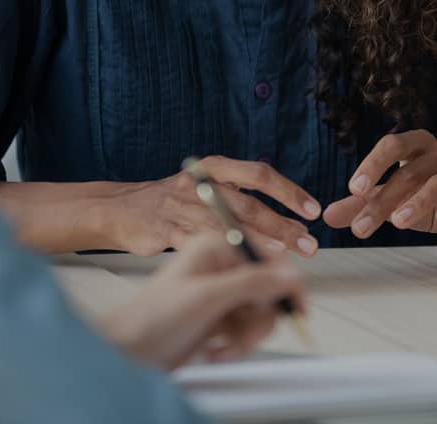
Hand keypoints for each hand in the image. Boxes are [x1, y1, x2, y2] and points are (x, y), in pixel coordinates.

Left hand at [98, 231, 304, 369]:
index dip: (284, 282)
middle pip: (267, 290)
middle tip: (245, 336)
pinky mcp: (218, 318)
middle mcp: (220, 266)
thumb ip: (251, 284)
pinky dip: (235, 346)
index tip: (295, 306)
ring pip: (259, 315)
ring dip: (245, 337)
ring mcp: (219, 293)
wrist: (128, 352)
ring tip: (223, 348)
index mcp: (216, 246)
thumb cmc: (152, 317)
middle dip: (258, 320)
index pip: (266, 256)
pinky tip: (215, 351)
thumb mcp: (207, 297)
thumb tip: (289, 274)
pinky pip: (246, 331)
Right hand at [109, 156, 320, 257]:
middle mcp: (200, 184)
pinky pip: (203, 247)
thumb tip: (288, 223)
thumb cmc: (175, 200)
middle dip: (282, 225)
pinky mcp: (168, 232)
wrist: (125, 209)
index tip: (311, 209)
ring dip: (261, 245)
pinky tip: (244, 270)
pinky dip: (226, 259)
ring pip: (229, 228)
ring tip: (286, 259)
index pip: (258, 174)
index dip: (287, 191)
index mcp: (213, 167)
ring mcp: (183, 208)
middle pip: (248, 204)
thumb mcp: (206, 186)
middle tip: (308, 242)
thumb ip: (241, 199)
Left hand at [323, 130, 436, 243]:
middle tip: (362, 224)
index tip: (354, 189)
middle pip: (409, 169)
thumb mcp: (388, 200)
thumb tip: (327, 216)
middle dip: (384, 197)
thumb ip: (359, 205)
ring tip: (397, 223)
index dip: (372, 165)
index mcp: (414, 144)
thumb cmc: (421, 197)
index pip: (391, 144)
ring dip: (415, 203)